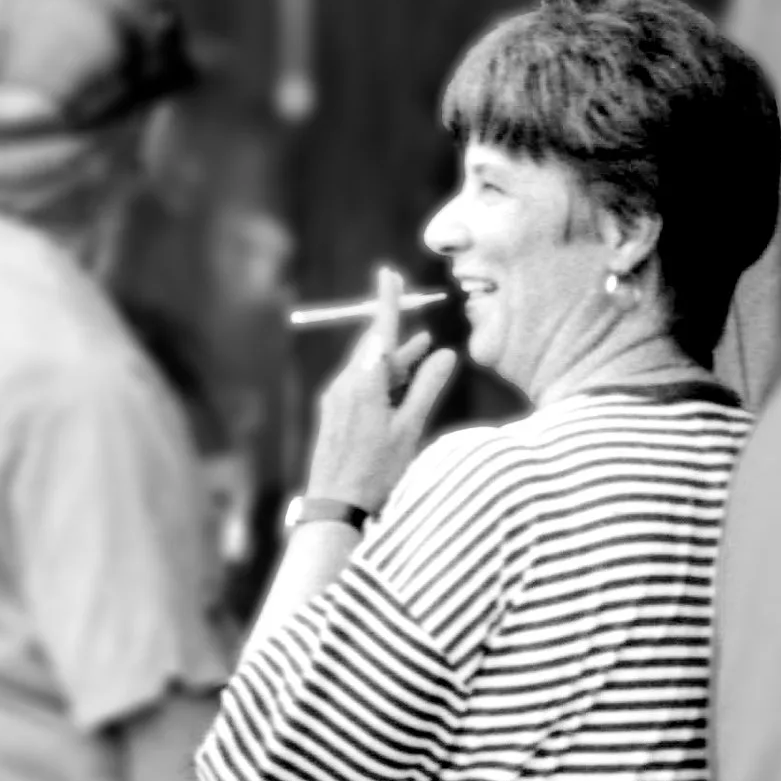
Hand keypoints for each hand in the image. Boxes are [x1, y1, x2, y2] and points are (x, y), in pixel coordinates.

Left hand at [303, 266, 458, 514]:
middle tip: (425, 336)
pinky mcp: (334, 416)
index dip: (388, 300)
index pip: (379, 329)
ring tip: (422, 353)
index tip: (389, 272)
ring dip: (396, 364)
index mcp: (364, 382)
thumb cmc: (376, 471)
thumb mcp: (410, 428)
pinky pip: (361, 387)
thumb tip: (446, 354)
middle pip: (375, 351)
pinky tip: (400, 390)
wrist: (334, 508)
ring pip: (370, 370)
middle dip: (402, 342)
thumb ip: (428, 388)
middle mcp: (345, 384)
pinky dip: (384, 382)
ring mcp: (336, 400)